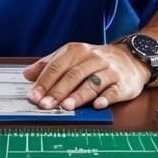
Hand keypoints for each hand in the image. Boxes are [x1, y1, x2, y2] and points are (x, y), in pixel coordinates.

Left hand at [22, 41, 149, 111]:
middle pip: (73, 75)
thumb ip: (49, 65)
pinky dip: (106, 98)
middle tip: (46, 105)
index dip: (44, 82)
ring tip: (66, 107)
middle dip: (58, 91)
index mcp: (76, 51)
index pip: (57, 66)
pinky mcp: (123, 83)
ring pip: (92, 83)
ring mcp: (109, 70)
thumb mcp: (72, 56)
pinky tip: (97, 105)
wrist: (131, 58)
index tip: (34, 96)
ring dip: (78, 95)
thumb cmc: (95, 61)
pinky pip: (113, 91)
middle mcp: (93, 58)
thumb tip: (26, 74)